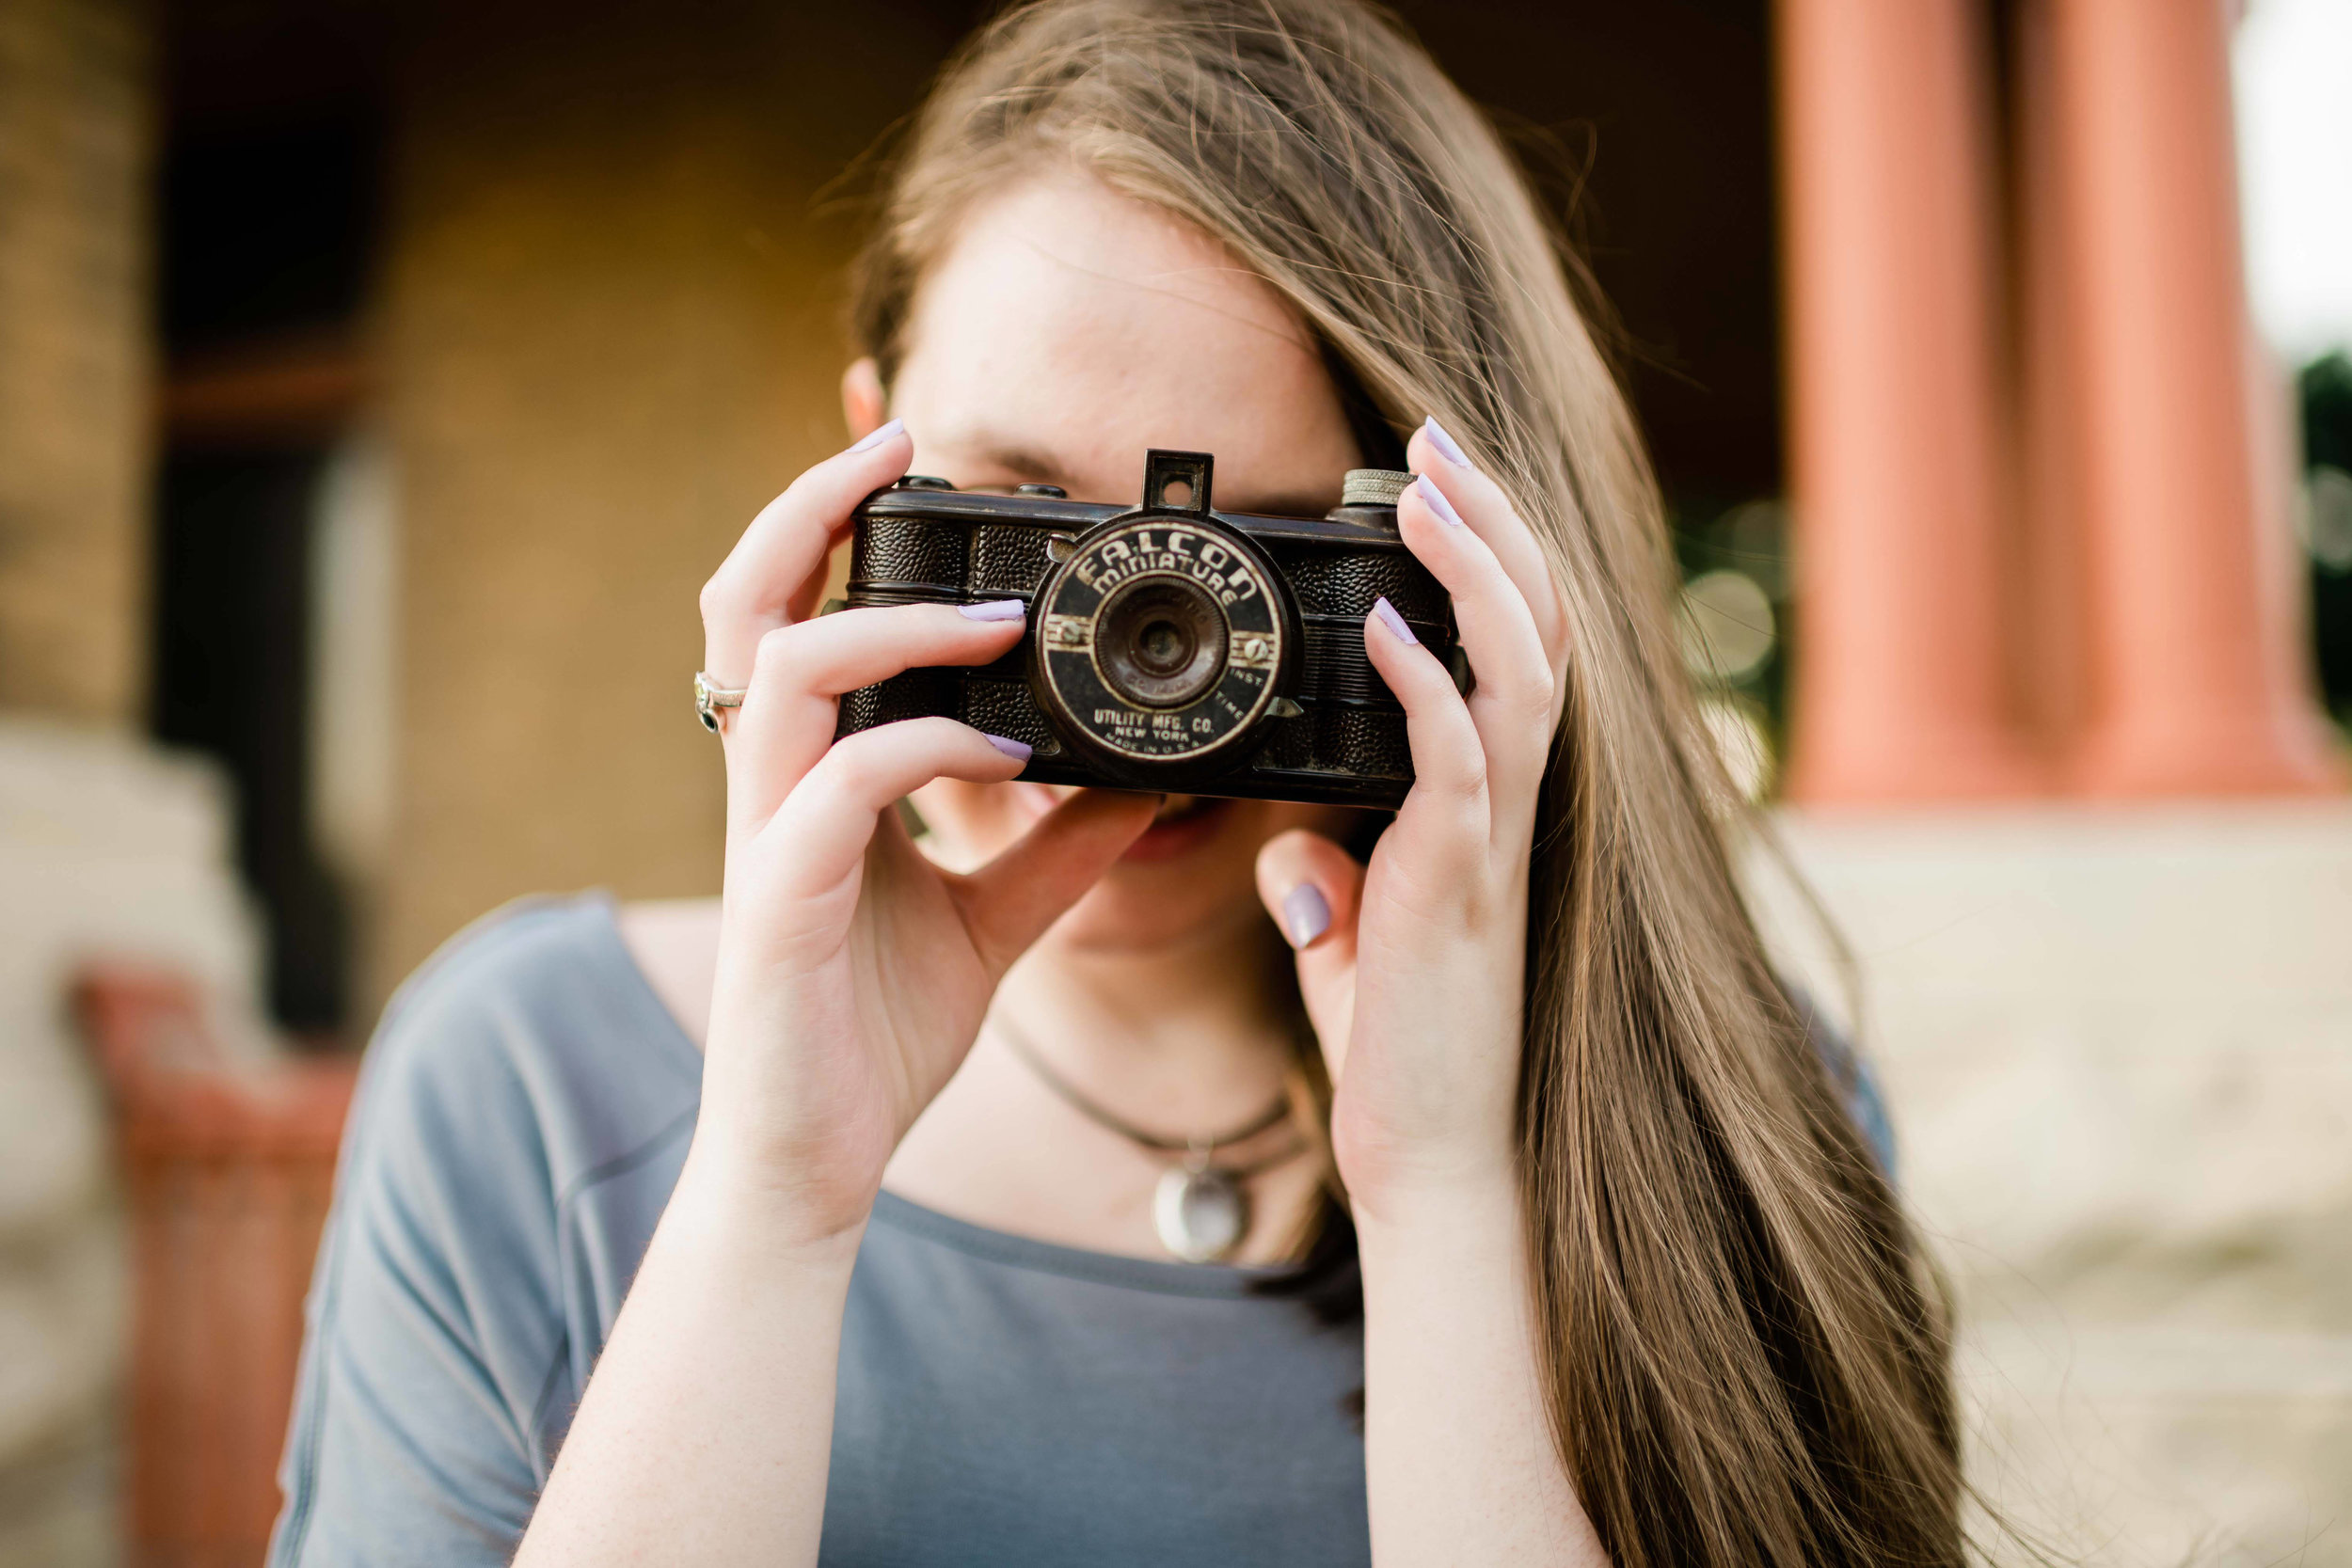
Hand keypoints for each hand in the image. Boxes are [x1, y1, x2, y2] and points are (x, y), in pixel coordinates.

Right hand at [692, 422, 1155, 1243]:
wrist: (820, 1163)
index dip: (829, 523)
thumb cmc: (876, 1033)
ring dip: (897, 621)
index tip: (913, 461)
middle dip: (810, 504)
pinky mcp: (782, 900)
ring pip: (787, 667)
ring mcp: (768, 835)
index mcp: (810, 773)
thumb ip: (1057, 845)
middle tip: (898, 442)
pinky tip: (1006, 753)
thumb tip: (1146, 784)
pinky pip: (845, 784)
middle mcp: (772, 785)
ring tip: (1000, 617)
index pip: (794, 611)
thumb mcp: (995, 920)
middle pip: (744, 598)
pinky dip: (928, 747)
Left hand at [1254, 418, 1571, 1219]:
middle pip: (1536, 627)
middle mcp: (1511, 807)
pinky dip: (1425, 682)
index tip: (1431, 479)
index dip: (1490, 556)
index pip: (1515, 648)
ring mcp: (1496, 840)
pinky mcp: (1458, 883)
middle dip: (1491, 522)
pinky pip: (1457, 760)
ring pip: (1518, 668)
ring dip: (1472, 569)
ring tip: (1422, 488)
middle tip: (1435, 437)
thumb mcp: (1357, 949)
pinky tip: (1383, 622)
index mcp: (1489, 805)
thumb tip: (1298, 858)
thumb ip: (1335, 889)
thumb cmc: (1402, 1054)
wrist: (1430, 1159)